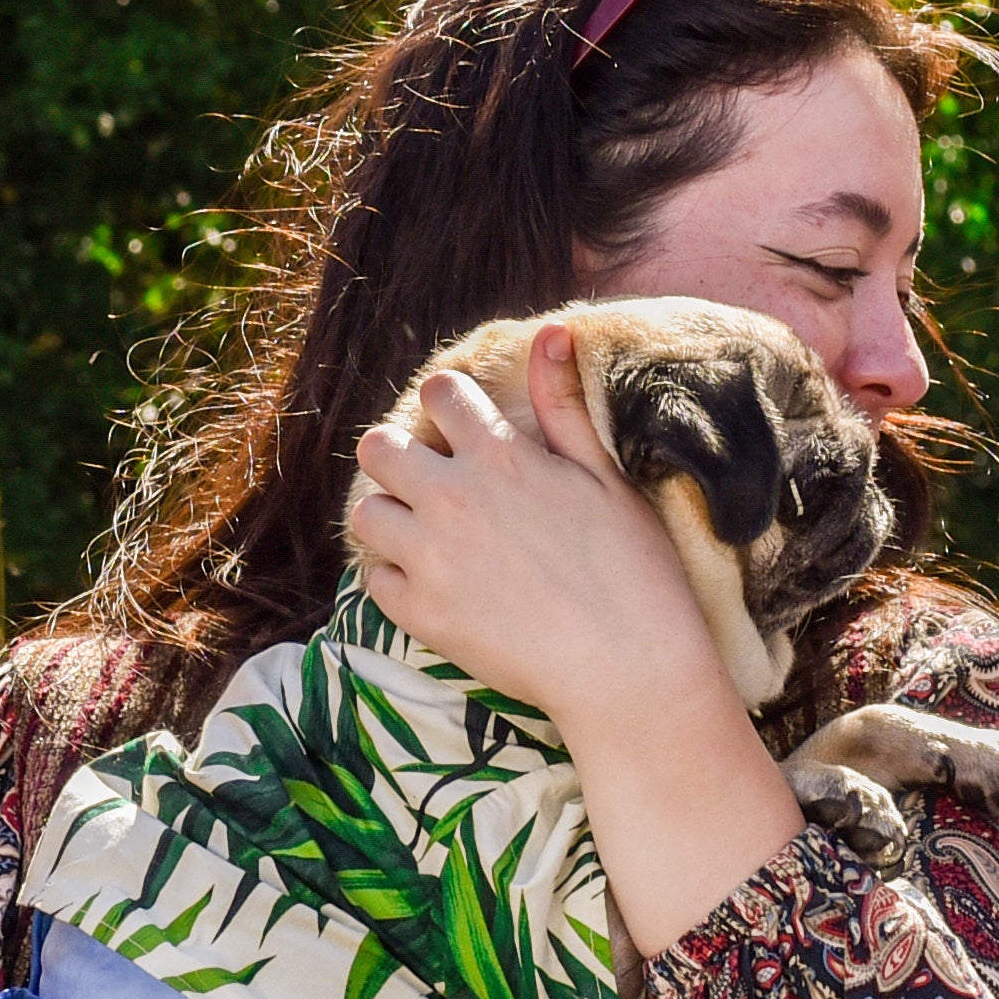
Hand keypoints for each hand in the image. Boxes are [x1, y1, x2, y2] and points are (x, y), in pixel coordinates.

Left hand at [342, 324, 805, 952]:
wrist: (628, 669)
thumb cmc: (634, 570)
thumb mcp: (606, 477)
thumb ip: (565, 405)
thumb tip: (551, 328)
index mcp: (500, 457)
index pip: (439, 393)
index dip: (447, 404)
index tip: (461, 425)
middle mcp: (452, 499)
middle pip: (378, 448)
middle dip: (398, 455)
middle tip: (429, 479)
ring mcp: (429, 558)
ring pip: (364, 512)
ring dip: (389, 515)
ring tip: (424, 531)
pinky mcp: (420, 614)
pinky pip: (372, 577)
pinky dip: (392, 574)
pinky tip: (428, 580)